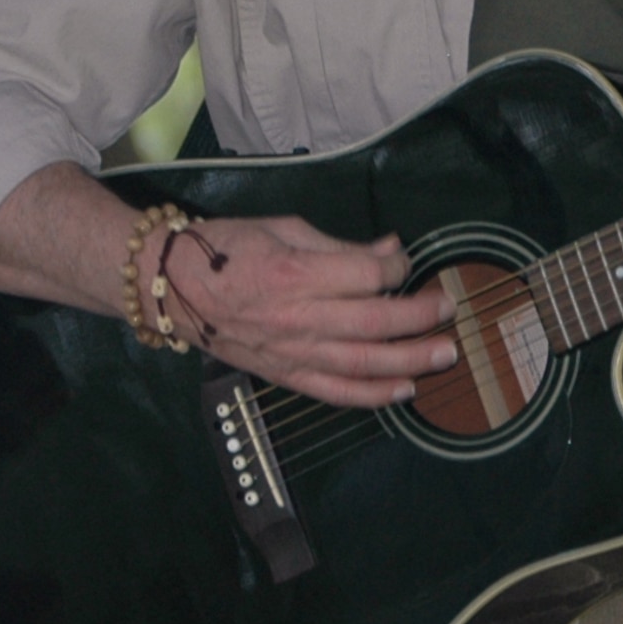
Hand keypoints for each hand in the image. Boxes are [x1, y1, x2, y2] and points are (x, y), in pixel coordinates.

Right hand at [156, 214, 456, 407]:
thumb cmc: (228, 248)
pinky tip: (403, 390)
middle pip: (374, 324)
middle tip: (450, 309)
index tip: (407, 261)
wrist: (172, 289)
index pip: (367, 276)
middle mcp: (298, 318)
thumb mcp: (285, 228)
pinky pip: (334, 392)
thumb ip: (341, 246)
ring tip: (444, 355)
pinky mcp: (284, 376)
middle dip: (419, 317)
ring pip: (361, 364)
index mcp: (296, 274)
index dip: (397, 268)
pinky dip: (372, 395)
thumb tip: (391, 249)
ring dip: (410, 362)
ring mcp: (291, 353)